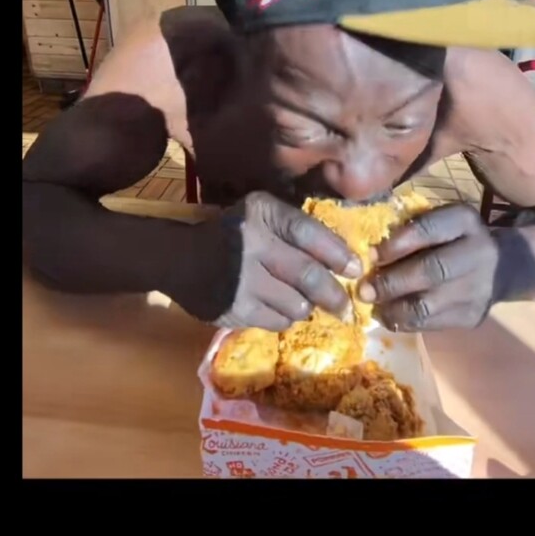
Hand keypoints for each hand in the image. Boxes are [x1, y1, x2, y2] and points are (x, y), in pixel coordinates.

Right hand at [197, 191, 359, 330]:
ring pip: (296, 305)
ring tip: (302, 303)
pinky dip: (285, 318)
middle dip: (334, 294)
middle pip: (307, 275)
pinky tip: (277, 309)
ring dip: (306, 307)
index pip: (308, 232)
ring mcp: (241, 280)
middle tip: (346, 307)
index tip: (356, 269)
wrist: (178, 259)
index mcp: (261, 213)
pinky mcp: (234, 309)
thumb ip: (296, 231)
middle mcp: (251, 244)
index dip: (338, 253)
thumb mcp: (261, 217)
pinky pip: (277, 321)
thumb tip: (346, 262)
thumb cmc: (231, 235)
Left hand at [361, 204, 499, 330]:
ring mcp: (478, 289)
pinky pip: (430, 324)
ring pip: (427, 305)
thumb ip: (411, 229)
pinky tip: (390, 315)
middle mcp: (478, 254)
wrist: (501, 267)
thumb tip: (368, 255)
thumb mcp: (441, 221)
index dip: (396, 244)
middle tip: (364, 290)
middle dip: (391, 282)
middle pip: (430, 271)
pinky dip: (404, 322)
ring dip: (392, 308)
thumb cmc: (454, 239)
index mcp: (465, 222)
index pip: (429, 230)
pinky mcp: (471, 317)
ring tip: (374, 306)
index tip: (371, 256)